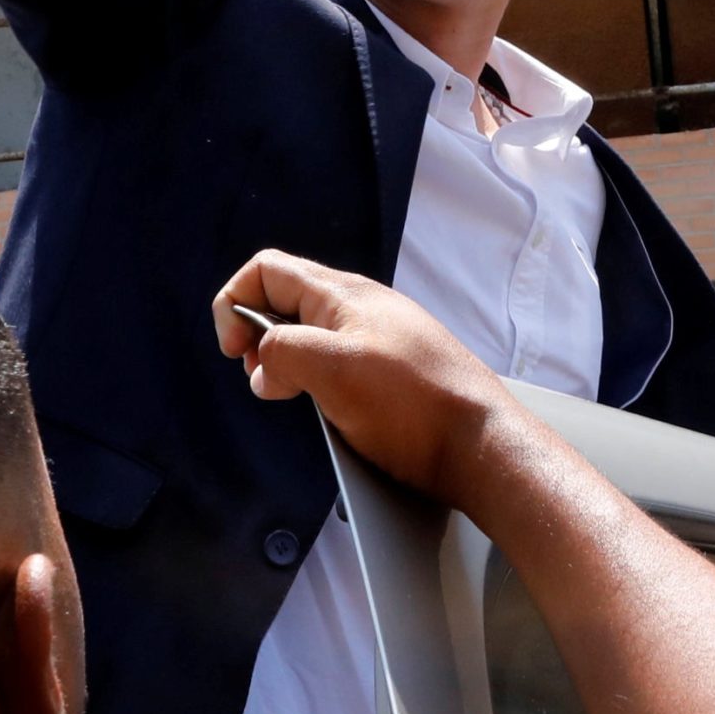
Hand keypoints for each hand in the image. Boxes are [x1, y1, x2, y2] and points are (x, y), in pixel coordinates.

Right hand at [213, 250, 511, 507]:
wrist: (479, 443)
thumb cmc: (413, 404)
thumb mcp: (333, 368)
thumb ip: (284, 350)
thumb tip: (265, 365)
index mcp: (343, 294)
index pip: (268, 270)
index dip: (236, 303)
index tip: (236, 353)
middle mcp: (360, 309)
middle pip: (285, 303)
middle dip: (259, 340)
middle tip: (266, 382)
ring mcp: (378, 340)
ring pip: (309, 338)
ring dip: (287, 367)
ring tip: (296, 399)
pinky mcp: (390, 373)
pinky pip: (336, 365)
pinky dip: (316, 384)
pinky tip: (329, 412)